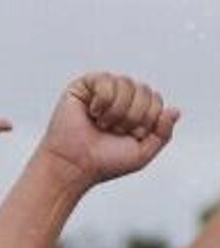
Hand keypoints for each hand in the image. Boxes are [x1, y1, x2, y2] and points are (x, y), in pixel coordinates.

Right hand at [39, 72, 179, 187]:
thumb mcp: (142, 154)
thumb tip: (174, 110)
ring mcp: (102, 91)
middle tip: (113, 131)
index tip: (130, 136)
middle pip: (144, 90)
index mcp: (134, 111)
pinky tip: (92, 113)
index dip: (147, 119)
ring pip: (127, 84)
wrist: (73, 167)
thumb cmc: (102, 162)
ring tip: (101, 124)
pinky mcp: (84, 87)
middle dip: (133, 116)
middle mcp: (120, 98)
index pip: (156, 100)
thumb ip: (163, 134)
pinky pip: (106, 81)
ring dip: (116, 111)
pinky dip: (102, 101)